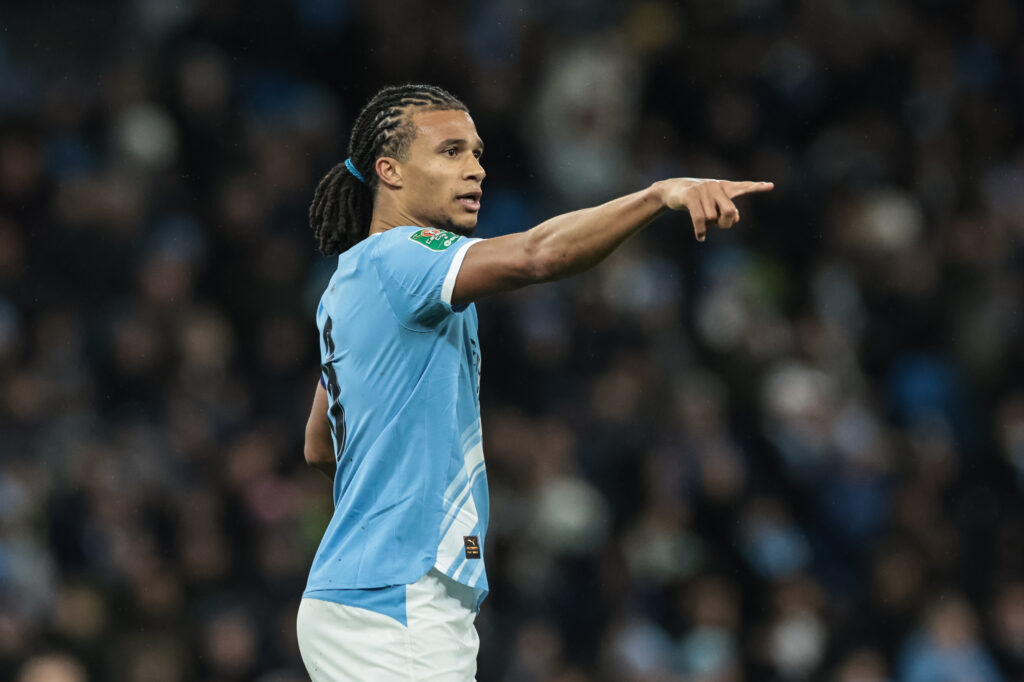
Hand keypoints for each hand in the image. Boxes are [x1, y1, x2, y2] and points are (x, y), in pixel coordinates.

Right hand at [658, 178, 773, 241]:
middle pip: (729, 212)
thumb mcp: (711, 205)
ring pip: (712, 218)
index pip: (743, 187)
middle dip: (724, 223)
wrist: (671, 191)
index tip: (770, 186)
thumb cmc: (695, 200)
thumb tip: (736, 218)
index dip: (756, 187)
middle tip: (718, 226)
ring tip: (701, 223)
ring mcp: (703, 189)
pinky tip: (700, 238)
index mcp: (724, 187)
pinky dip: (700, 231)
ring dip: (707, 226)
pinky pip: (700, 219)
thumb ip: (726, 211)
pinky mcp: (691, 196)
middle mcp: (716, 186)